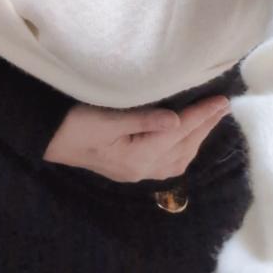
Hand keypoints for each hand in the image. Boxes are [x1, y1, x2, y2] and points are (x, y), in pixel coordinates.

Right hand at [43, 95, 230, 182]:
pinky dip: (184, 148)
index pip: (179, 132)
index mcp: (138, 156)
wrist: (48, 140)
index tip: (222, 100)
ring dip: (198, 138)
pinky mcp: (131, 168)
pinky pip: (169, 162)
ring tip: (211, 119)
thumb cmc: (73, 124)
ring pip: (179, 158)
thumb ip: (143, 120)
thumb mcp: (106, 117)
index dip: (202, 115)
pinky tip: (187, 138)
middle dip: (205, 126)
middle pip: (183, 148)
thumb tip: (178, 121)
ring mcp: (136, 171)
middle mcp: (142, 168)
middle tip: (224, 106)